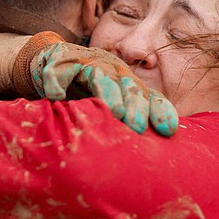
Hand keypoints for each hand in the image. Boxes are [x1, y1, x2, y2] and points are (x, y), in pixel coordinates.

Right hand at [15, 32, 178, 136]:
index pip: (149, 97)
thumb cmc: (83, 91)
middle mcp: (113, 71)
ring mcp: (88, 62)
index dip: (159, 111)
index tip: (168, 130)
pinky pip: (60, 69)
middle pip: (130, 86)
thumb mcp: (105, 108)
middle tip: (138, 127)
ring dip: (109, 93)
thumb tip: (140, 159)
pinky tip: (55, 96)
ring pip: (101, 76)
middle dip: (136, 106)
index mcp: (127, 83)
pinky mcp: (61, 59)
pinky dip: (57, 81)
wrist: (49, 61)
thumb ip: (121, 125)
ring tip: (114, 112)